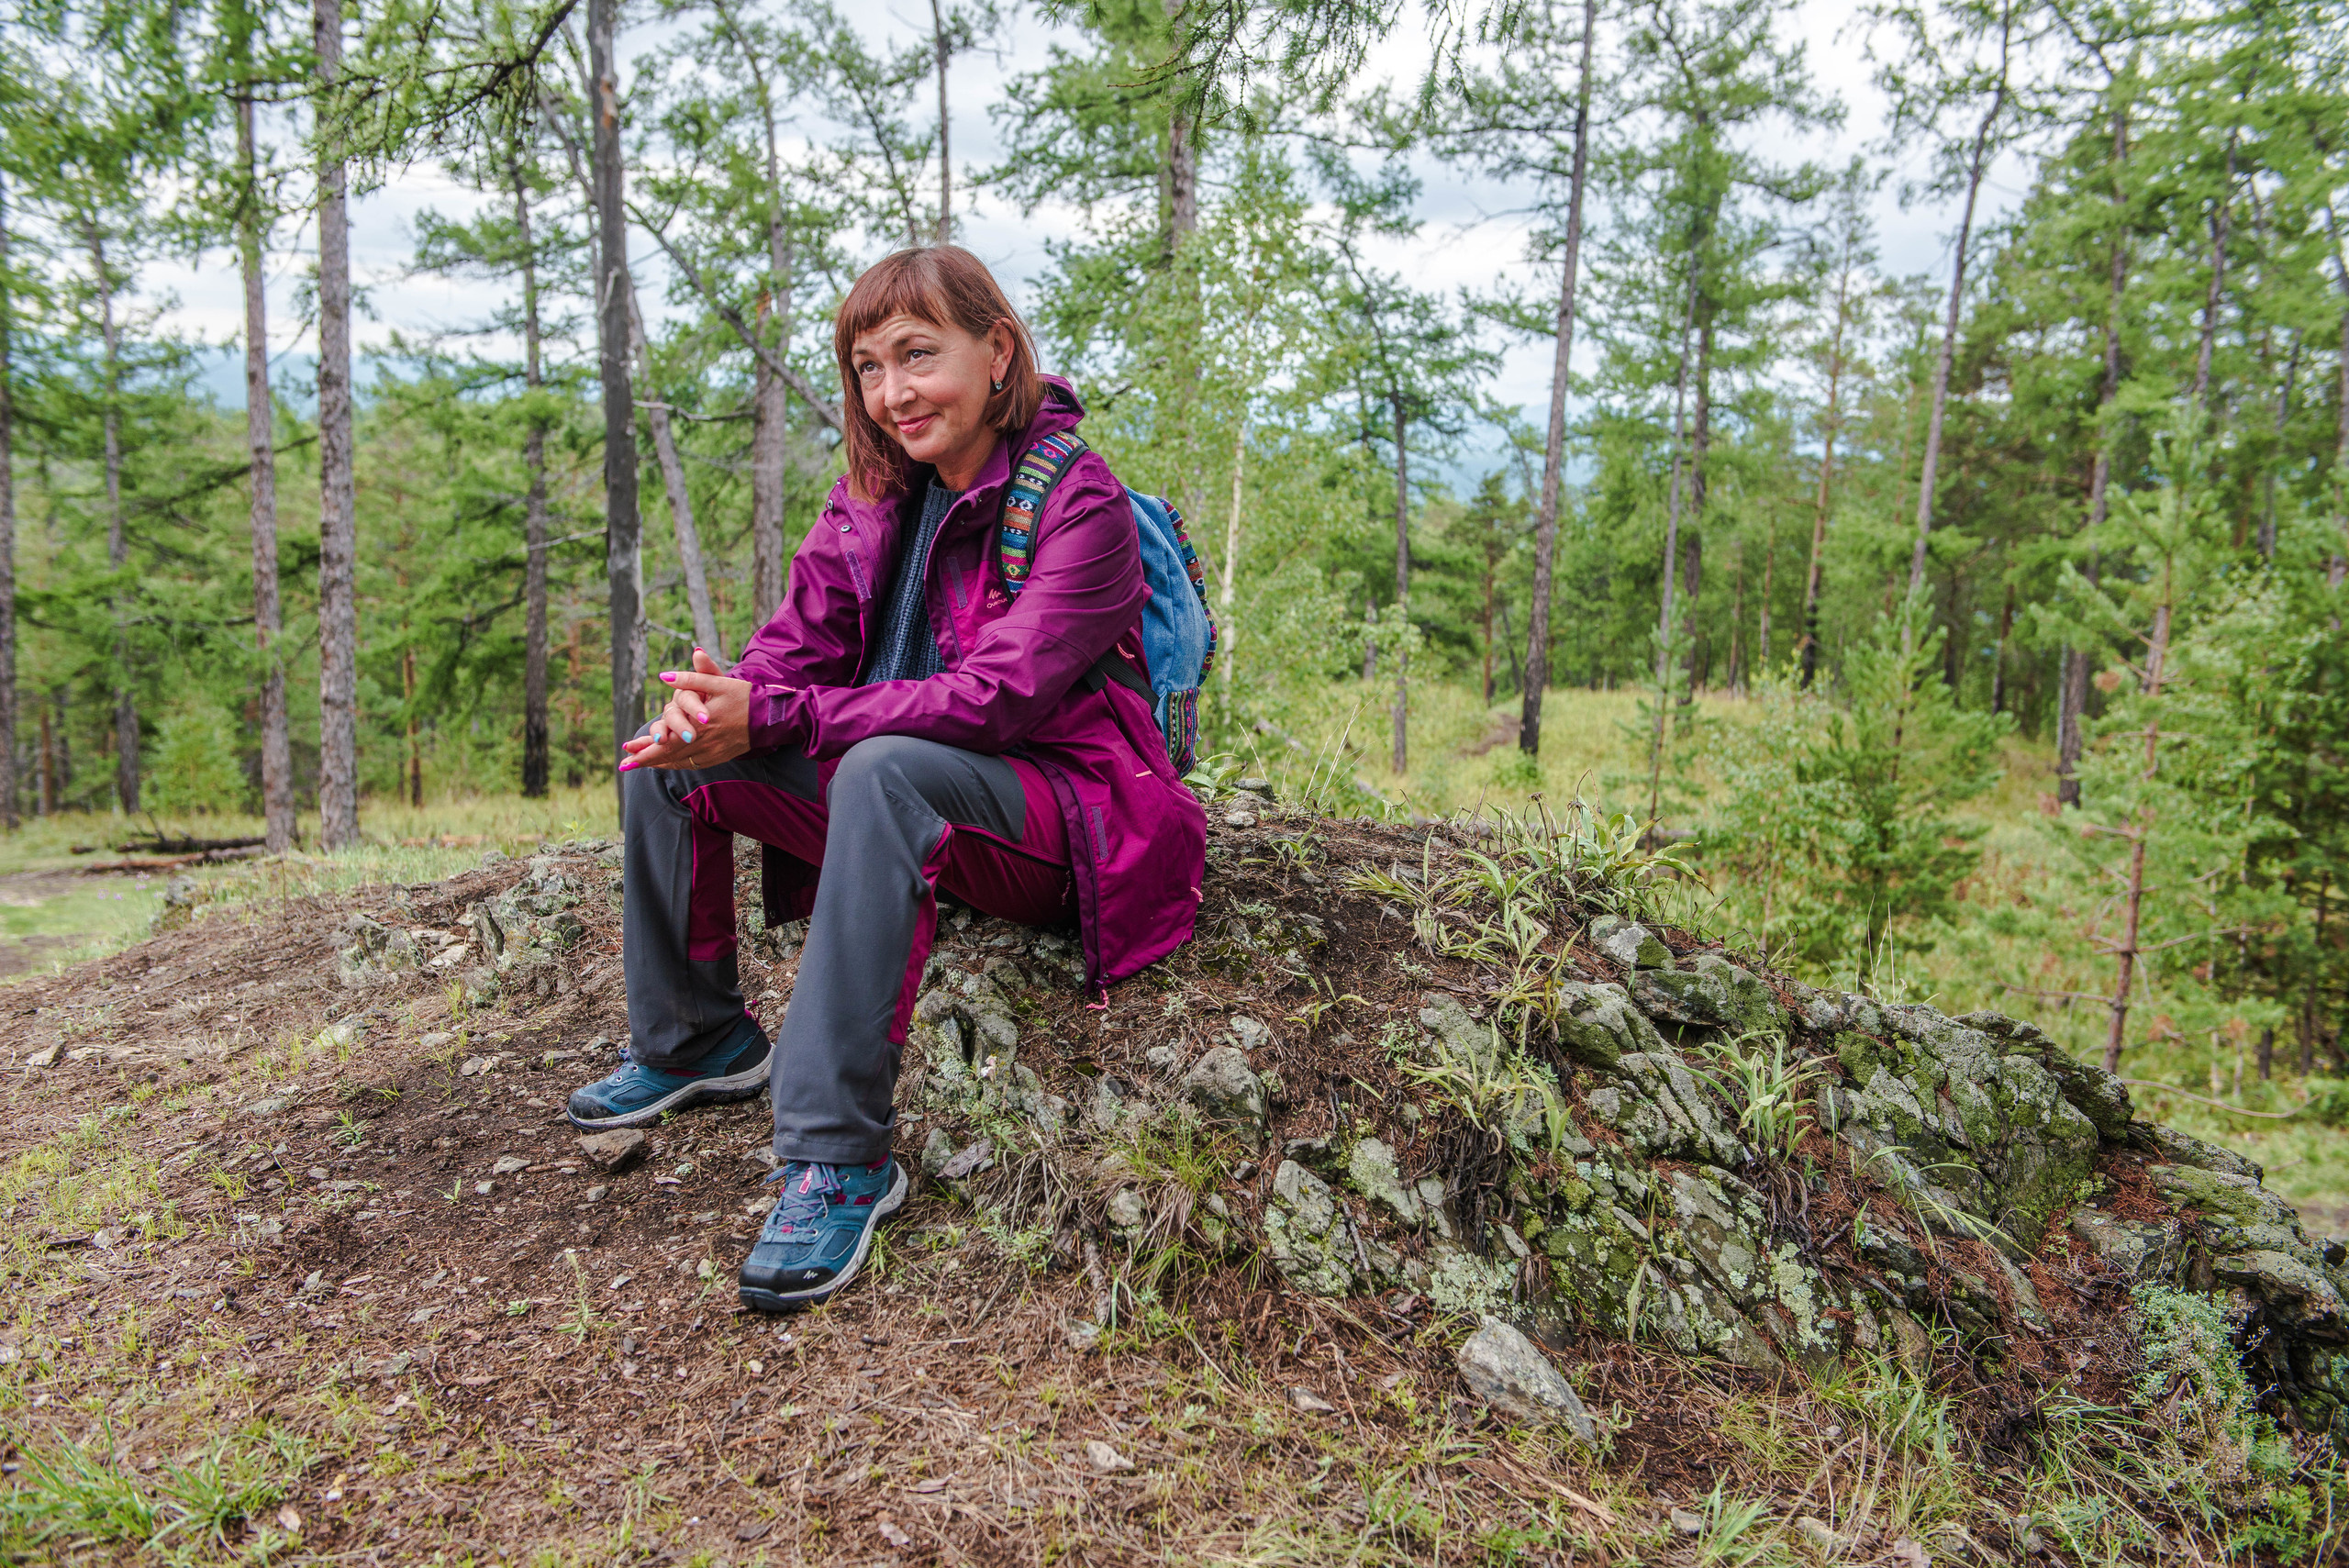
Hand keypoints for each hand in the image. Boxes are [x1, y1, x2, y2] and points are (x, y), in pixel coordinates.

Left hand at [619, 648, 755, 771]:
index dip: (645, 749)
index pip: (667, 742)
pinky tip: (667, 763)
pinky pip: (692, 764)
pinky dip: (676, 764)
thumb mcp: (719, 682)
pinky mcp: (719, 756)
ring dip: (658, 764)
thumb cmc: (745, 696)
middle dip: (645, 760)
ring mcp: (713, 752)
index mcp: (701, 724)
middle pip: (669, 756)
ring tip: (640, 764)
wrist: (772, 718)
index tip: (626, 752)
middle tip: (624, 765)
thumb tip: (664, 676)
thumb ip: (691, 678)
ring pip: (679, 762)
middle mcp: (705, 742)